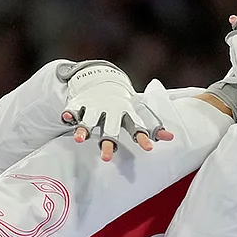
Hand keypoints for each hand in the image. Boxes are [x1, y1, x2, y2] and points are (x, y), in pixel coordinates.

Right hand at [57, 60, 173, 161]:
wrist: (102, 77)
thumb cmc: (122, 104)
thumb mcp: (137, 112)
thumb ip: (152, 126)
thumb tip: (171, 137)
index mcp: (126, 113)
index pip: (137, 126)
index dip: (143, 137)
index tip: (149, 148)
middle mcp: (110, 111)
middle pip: (110, 128)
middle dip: (108, 141)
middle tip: (106, 158)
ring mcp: (94, 107)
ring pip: (89, 120)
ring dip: (84, 129)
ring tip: (80, 140)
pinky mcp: (79, 103)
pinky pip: (73, 109)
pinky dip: (69, 113)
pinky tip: (65, 118)